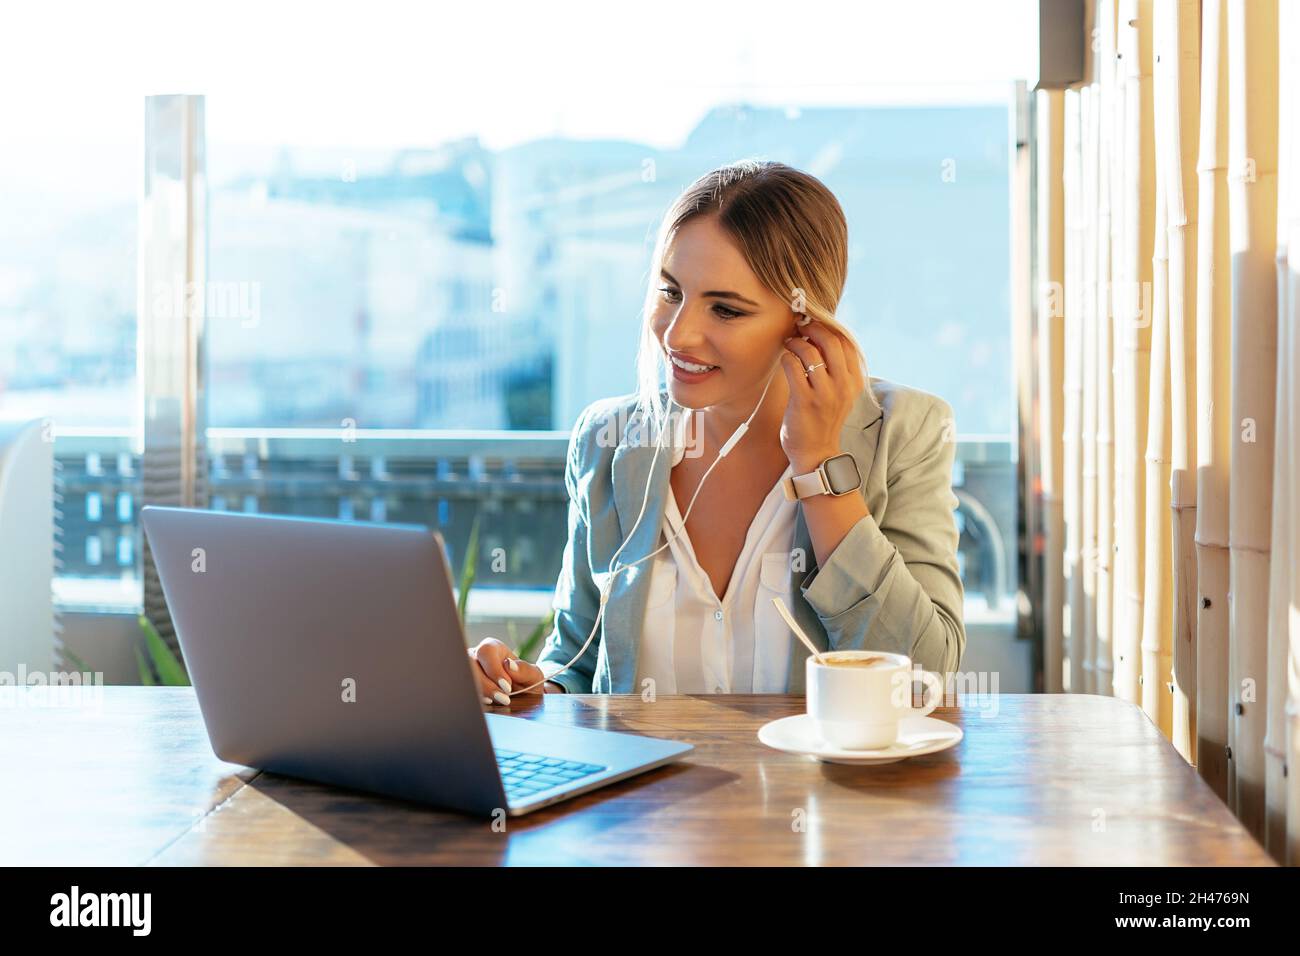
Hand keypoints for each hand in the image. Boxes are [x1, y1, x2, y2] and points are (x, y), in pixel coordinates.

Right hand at [466, 638, 558, 705]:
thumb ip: (525, 669)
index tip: (507, 687)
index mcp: (492, 648)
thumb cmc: (526, 682)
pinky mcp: (464, 685)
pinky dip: (473, 698)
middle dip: (486, 684)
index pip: (486, 652)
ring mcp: (466, 671)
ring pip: (464, 678)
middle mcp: (475, 656)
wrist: (522, 698)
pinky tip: (485, 704)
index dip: (494, 670)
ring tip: (494, 702)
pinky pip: (462, 690)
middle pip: (470, 664)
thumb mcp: (533, 675)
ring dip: (479, 692)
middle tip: (502, 699)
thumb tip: (509, 665)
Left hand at [778, 318, 865, 471]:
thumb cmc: (823, 418)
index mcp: (855, 381)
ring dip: (797, 342)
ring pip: (811, 352)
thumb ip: (836, 368)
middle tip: (801, 327)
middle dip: (813, 328)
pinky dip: (787, 358)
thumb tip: (822, 336)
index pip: (847, 342)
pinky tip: (785, 360)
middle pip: (832, 342)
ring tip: (790, 343)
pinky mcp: (804, 401)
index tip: (815, 325)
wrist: (816, 452)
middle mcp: (843, 386)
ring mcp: (824, 394)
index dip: (829, 328)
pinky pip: (793, 367)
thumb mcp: (840, 392)